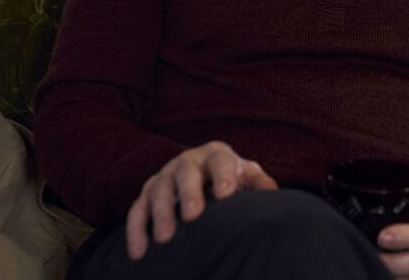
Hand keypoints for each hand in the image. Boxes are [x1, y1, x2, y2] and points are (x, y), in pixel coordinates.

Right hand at [125, 140, 277, 260]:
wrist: (205, 176)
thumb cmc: (231, 179)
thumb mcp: (248, 176)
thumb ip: (259, 183)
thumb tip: (272, 194)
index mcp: (215, 154)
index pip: (220, 160)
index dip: (223, 174)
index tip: (226, 195)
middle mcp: (187, 161)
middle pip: (185, 172)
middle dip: (189, 193)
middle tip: (193, 216)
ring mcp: (164, 176)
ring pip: (158, 190)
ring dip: (160, 214)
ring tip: (165, 239)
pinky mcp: (146, 194)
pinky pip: (137, 211)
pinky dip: (136, 231)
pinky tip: (139, 253)